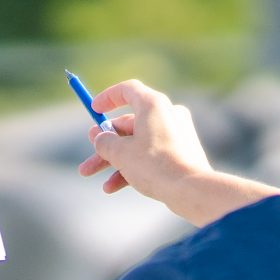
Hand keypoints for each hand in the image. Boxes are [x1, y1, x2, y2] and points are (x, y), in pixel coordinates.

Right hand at [78, 78, 212, 202]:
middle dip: (105, 142)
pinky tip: (112, 187)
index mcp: (153, 105)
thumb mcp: (121, 153)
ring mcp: (175, 134)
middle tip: (89, 151)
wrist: (190, 189)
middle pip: (128, 123)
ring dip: (113, 159)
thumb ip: (104, 141)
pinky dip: (132, 167)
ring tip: (90, 174)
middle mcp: (167, 114)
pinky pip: (151, 155)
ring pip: (137, 143)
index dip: (107, 98)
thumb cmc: (155, 165)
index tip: (93, 109)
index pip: (127, 90)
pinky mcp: (180, 153)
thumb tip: (99, 138)